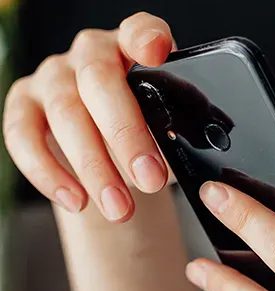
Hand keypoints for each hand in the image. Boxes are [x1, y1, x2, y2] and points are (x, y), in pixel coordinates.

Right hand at [3, 12, 174, 221]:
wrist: (110, 146)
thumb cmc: (147, 129)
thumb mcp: (170, 124)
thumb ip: (178, 129)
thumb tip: (184, 159)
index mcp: (133, 48)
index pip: (140, 31)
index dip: (146, 38)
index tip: (156, 53)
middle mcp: (90, 54)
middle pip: (100, 83)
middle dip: (126, 136)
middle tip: (150, 180)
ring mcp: (53, 76)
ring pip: (66, 115)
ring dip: (94, 168)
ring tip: (120, 208)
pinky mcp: (22, 104)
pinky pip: (23, 136)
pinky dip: (49, 173)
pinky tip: (77, 201)